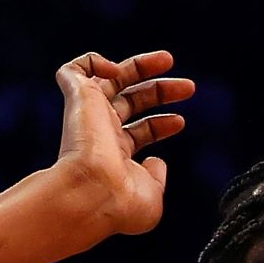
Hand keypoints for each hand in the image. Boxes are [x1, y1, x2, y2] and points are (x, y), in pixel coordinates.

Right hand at [52, 50, 194, 240]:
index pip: (139, 132)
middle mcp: (101, 134)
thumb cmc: (120, 203)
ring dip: (140, 65)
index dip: (161, 124)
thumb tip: (157, 161)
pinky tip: (114, 70)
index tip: (181, 121)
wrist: (92, 192)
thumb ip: (157, 178)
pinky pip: (74, 71)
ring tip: (168, 59)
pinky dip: (94, 61)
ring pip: (109, 79)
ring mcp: (89, 115)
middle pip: (130, 102)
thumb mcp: (151, 196)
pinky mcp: (78, 99)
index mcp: (115, 157)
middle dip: (160, 90)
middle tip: (190, 87)